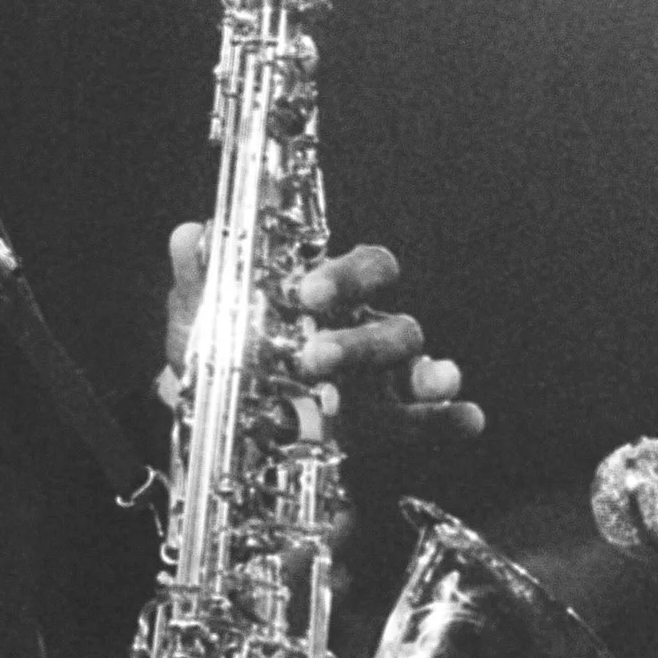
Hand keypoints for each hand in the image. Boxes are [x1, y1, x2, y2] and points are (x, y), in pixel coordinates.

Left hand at [166, 222, 484, 448]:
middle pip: (394, 321)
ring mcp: (380, 379)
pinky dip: (451, 417)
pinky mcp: (386, 422)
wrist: (224, 416)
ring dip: (412, 373)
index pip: (363, 267)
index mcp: (330, 294)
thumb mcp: (204, 320)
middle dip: (360, 339)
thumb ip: (199, 278)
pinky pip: (429, 418)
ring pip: (413, 363)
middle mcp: (364, 328)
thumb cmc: (228, 352)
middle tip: (312, 358)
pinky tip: (468, 419)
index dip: (345, 276)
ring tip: (402, 390)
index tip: (305, 294)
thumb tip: (190, 234)